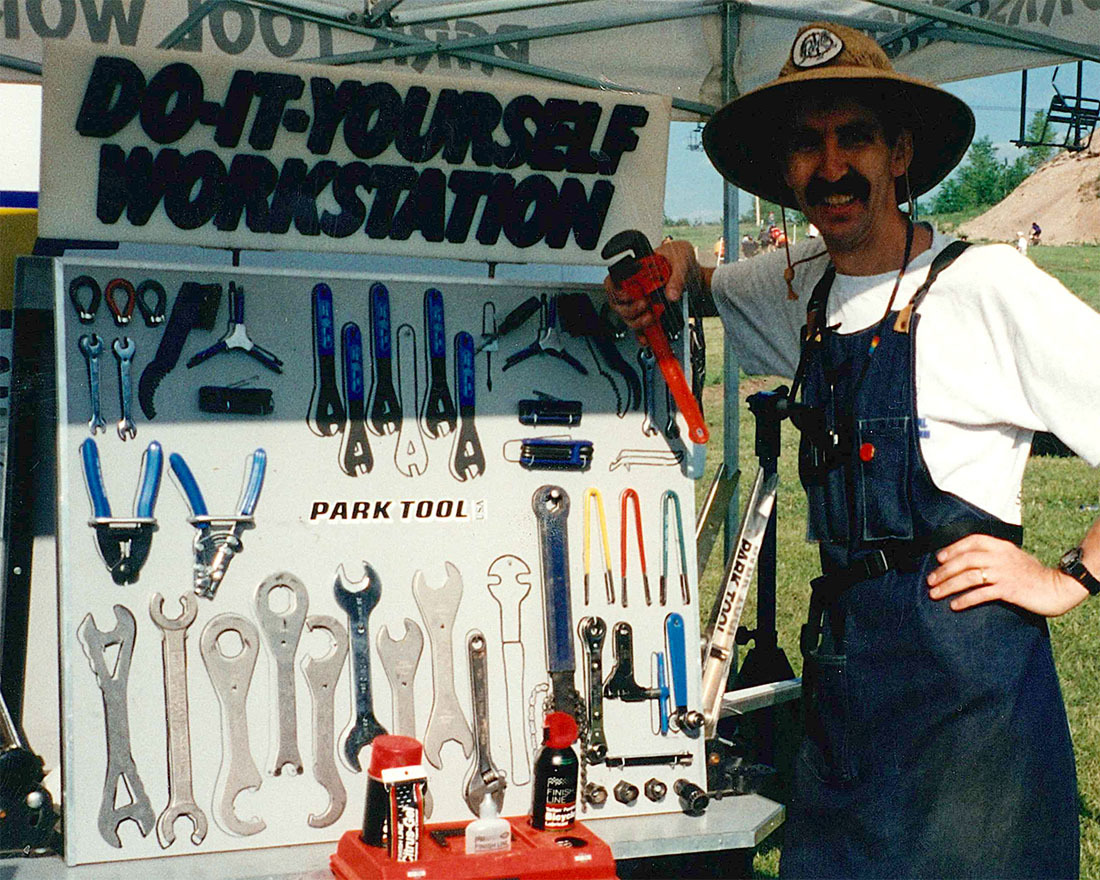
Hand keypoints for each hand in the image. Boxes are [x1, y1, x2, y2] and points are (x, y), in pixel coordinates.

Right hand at [603, 239, 701, 333]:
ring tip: (652, 317)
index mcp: (635, 268)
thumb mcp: (682, 260)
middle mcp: (633, 286)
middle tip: (645, 304)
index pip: (613, 280)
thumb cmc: (680, 258)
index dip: (617, 290)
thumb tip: (671, 294)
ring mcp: (639, 300)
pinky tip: (648, 338)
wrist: (692, 271)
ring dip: (638, 321)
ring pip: (627, 317)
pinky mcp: (648, 312)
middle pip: (618, 302)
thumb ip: (677, 277)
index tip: (630, 294)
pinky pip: (640, 327)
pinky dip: (643, 334)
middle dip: (631, 308)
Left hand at [926, 534, 1088, 616]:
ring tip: (935, 593)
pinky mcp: (1008, 590)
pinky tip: (954, 605)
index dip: (953, 548)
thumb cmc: (1032, 573)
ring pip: (969, 577)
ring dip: (948, 585)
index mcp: (1001, 545)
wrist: (1056, 587)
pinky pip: (981, 594)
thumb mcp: (1012, 556)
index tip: (939, 558)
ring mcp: (1004, 573)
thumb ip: (993, 555)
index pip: (971, 541)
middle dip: (944, 571)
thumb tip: (967, 561)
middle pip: (965, 560)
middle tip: (930, 581)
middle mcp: (1000, 557)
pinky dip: (965, 599)